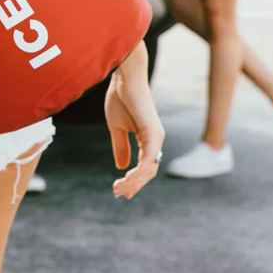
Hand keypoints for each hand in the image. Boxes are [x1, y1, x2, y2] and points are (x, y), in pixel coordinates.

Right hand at [104, 45, 163, 199]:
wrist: (124, 78)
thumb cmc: (120, 98)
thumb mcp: (116, 128)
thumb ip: (121, 147)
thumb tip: (121, 167)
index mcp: (148, 139)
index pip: (145, 167)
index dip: (134, 181)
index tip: (118, 190)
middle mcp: (156, 140)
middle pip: (149, 172)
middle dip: (134, 186)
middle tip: (118, 194)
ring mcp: (156, 137)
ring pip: (149, 169)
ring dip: (134, 182)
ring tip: (118, 188)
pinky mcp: (153, 133)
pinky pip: (148, 160)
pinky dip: (138, 172)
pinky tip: (126, 178)